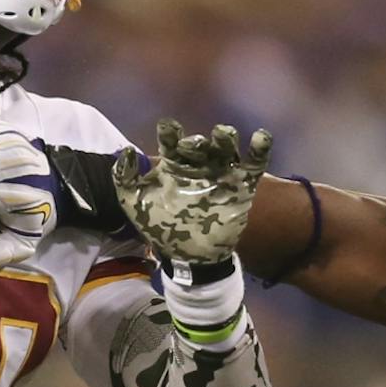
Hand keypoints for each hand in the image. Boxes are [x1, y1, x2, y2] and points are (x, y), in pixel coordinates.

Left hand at [112, 119, 271, 265]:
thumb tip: (126, 151)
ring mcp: (221, 173)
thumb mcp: (133, 203)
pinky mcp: (242, 185)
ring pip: (227, 147)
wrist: (188, 257)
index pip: (172, 140)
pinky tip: (261, 137)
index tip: (169, 129)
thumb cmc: (161, 227)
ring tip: (224, 133)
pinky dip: (260, 149)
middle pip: (201, 142)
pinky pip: (254, 164)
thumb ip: (124, 177)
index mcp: (173, 164)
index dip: (171, 131)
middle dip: (197, 141)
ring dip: (226, 137)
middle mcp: (198, 164)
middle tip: (191, 146)